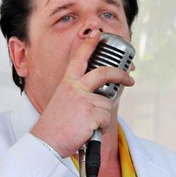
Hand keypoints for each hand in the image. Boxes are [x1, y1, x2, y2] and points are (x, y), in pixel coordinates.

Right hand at [29, 30, 134, 156]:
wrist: (45, 143)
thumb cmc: (55, 125)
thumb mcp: (63, 102)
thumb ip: (78, 93)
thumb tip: (100, 94)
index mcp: (67, 83)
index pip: (79, 58)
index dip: (90, 44)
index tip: (97, 33)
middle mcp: (75, 87)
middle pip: (103, 73)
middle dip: (120, 74)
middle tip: (129, 79)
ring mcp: (83, 99)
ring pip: (107, 103)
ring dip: (102, 117)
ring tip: (87, 125)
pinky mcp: (90, 113)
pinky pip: (106, 118)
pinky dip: (101, 127)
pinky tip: (87, 131)